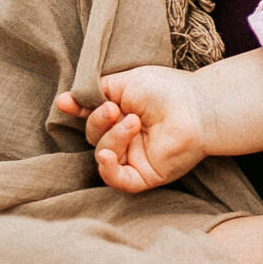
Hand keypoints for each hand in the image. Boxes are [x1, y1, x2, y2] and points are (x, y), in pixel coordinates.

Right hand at [55, 69, 207, 192]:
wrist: (196, 105)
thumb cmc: (166, 90)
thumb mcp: (125, 83)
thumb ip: (97, 92)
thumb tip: (67, 100)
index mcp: (121, 115)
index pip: (92, 117)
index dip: (78, 111)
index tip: (66, 103)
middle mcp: (126, 137)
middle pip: (95, 137)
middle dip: (99, 122)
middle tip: (115, 109)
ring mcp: (135, 157)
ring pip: (104, 156)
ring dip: (112, 138)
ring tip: (131, 121)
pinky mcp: (145, 175)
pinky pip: (117, 180)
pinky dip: (107, 170)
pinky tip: (107, 156)